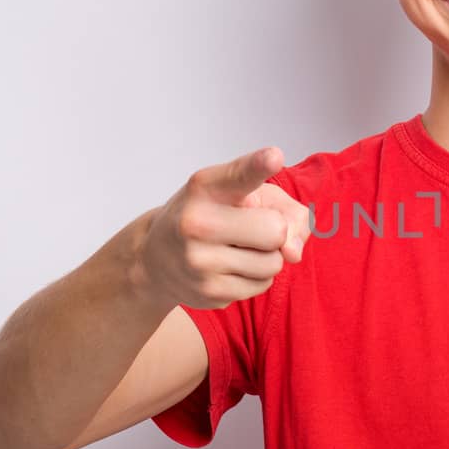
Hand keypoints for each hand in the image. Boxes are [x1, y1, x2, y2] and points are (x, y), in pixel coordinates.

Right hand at [135, 145, 311, 310]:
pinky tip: (231, 268)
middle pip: (276, 230)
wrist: (155, 259)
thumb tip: (293, 252)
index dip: (259, 166)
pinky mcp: (208, 292)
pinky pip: (263, 285)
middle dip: (275, 231)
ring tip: (238, 248)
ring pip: (274, 262)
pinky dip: (256, 277)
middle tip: (250, 228)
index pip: (239, 175)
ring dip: (267, 257)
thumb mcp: (240, 195)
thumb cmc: (208, 217)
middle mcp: (197, 221)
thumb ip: (283, 208)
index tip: (274, 156)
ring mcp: (200, 260)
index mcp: (206, 187)